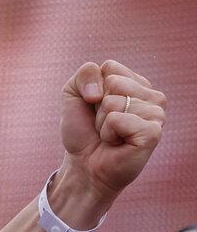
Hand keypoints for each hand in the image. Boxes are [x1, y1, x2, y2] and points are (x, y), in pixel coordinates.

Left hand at [57, 60, 165, 217]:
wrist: (83, 164)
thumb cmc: (83, 131)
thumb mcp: (73, 94)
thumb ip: (84, 73)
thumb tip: (104, 87)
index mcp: (136, 83)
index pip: (110, 66)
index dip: (92, 88)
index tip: (94, 106)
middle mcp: (151, 96)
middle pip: (114, 82)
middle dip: (97, 106)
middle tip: (103, 124)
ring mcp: (156, 114)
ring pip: (115, 101)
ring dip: (102, 121)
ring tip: (111, 134)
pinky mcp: (153, 132)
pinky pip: (118, 119)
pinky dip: (108, 132)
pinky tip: (117, 143)